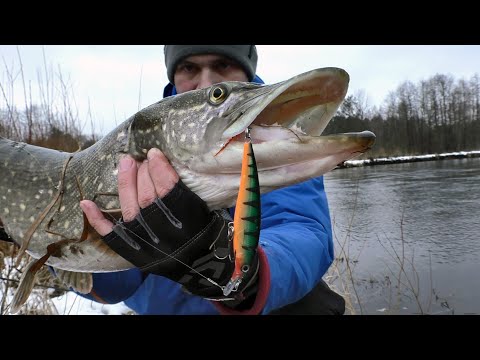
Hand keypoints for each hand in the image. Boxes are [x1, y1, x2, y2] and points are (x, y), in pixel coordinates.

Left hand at [80, 148, 257, 300]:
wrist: (201, 265)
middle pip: (147, 195)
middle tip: (141, 157)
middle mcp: (163, 231)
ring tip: (125, 163)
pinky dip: (97, 219)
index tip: (154, 153)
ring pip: (131, 207)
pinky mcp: (132, 252)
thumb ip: (186, 190)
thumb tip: (164, 163)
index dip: (159, 168)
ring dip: (126, 182)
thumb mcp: (204, 209)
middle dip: (143, 171)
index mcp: (186, 220)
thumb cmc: (205, 232)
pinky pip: (111, 235)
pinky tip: (86, 203)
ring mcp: (145, 242)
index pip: (168, 188)